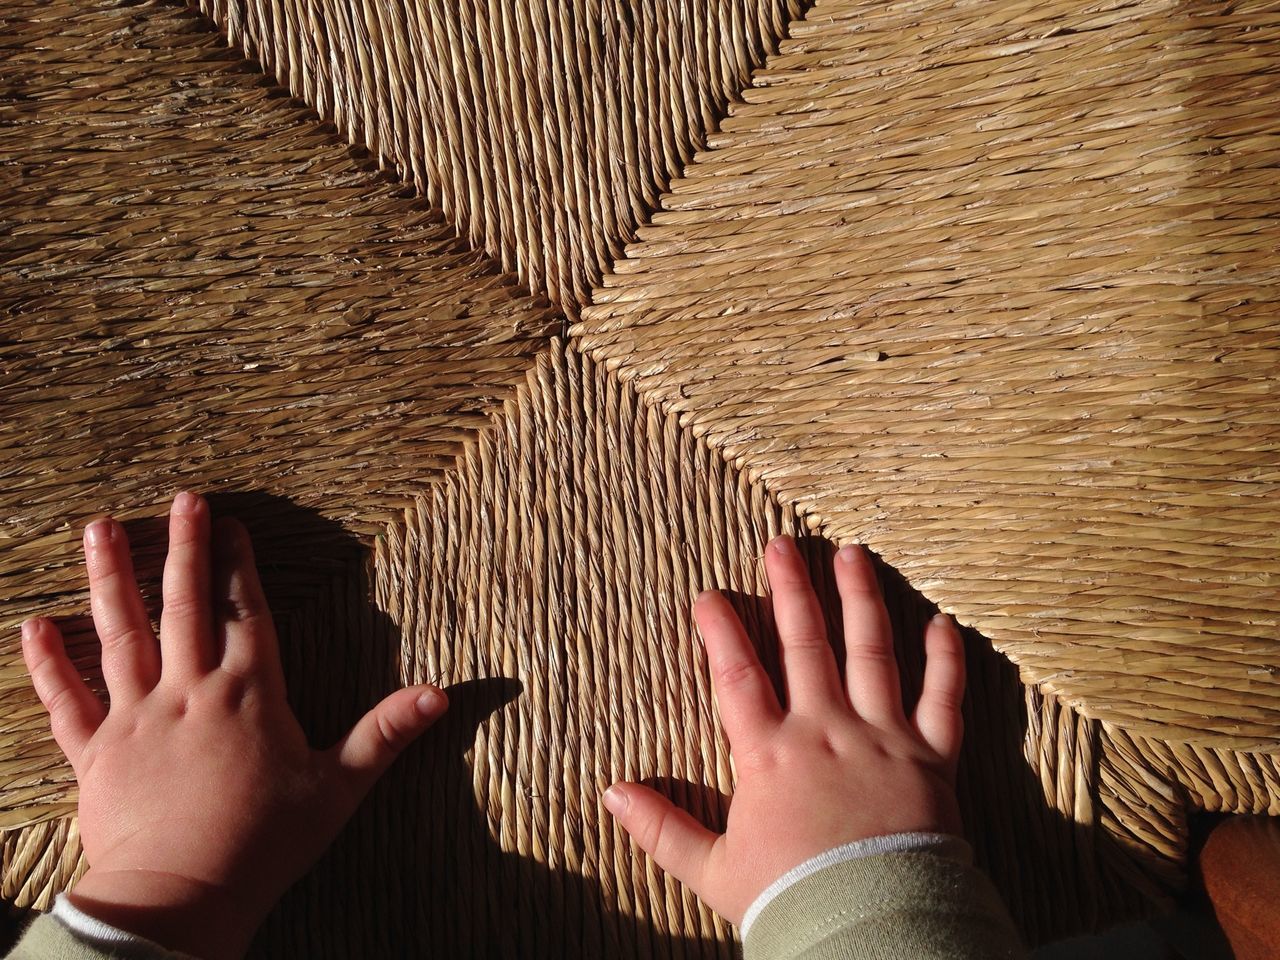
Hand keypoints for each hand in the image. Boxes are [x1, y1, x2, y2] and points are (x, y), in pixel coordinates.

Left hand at [20, 492, 447, 959]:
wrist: (182, 897)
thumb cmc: (265, 843)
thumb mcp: (339, 787)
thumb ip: (385, 734)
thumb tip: (440, 695)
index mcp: (248, 694)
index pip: (243, 612)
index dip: (237, 564)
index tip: (230, 522)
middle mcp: (189, 692)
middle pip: (183, 606)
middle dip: (181, 548)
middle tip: (179, 499)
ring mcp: (137, 718)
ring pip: (120, 635)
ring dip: (110, 578)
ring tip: (99, 528)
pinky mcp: (96, 753)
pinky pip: (66, 700)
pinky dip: (47, 663)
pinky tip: (32, 625)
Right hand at [603, 535, 964, 925]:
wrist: (872, 929)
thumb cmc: (790, 900)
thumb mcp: (712, 870)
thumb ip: (661, 828)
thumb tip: (610, 793)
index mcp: (770, 754)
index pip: (737, 675)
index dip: (719, 631)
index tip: (708, 595)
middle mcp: (826, 730)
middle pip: (805, 643)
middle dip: (790, 589)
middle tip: (780, 545)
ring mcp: (881, 738)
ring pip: (872, 652)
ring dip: (860, 599)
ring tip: (852, 554)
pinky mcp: (931, 758)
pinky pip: (943, 698)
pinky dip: (944, 660)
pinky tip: (940, 622)